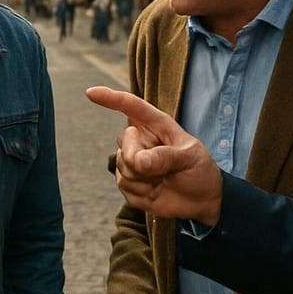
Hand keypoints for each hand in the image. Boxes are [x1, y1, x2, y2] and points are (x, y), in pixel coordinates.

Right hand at [87, 86, 222, 224]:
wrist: (201, 200)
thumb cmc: (198, 170)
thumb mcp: (189, 158)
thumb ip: (164, 157)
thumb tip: (139, 161)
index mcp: (156, 124)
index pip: (131, 106)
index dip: (111, 98)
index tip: (91, 93)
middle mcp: (140, 139)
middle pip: (125, 142)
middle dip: (139, 158)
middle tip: (164, 170)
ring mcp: (131, 160)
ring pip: (122, 166)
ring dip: (144, 179)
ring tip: (164, 180)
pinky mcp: (127, 181)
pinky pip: (123, 185)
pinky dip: (141, 193)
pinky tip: (156, 191)